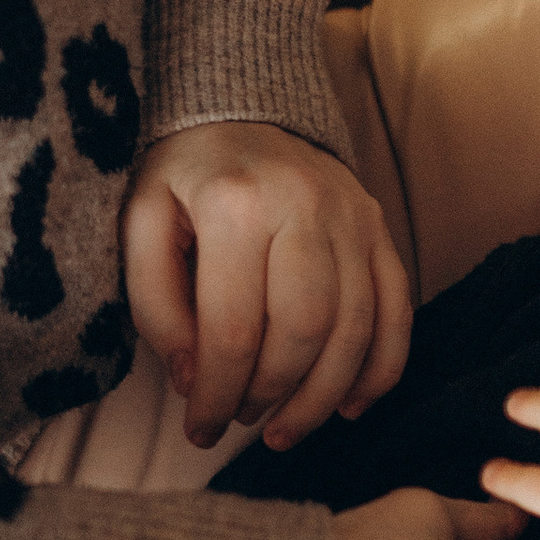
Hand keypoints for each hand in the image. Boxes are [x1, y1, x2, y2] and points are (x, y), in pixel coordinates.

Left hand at [124, 121, 410, 449]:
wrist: (244, 108)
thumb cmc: (185, 177)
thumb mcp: (142, 225)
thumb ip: (157, 306)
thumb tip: (196, 380)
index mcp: (234, 204)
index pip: (233, 327)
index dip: (217, 394)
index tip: (199, 431)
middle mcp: (303, 206)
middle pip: (303, 331)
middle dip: (272, 395)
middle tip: (241, 420)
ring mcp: (352, 216)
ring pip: (356, 328)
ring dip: (323, 395)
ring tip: (286, 429)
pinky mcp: (380, 229)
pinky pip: (397, 309)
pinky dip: (381, 368)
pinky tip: (349, 404)